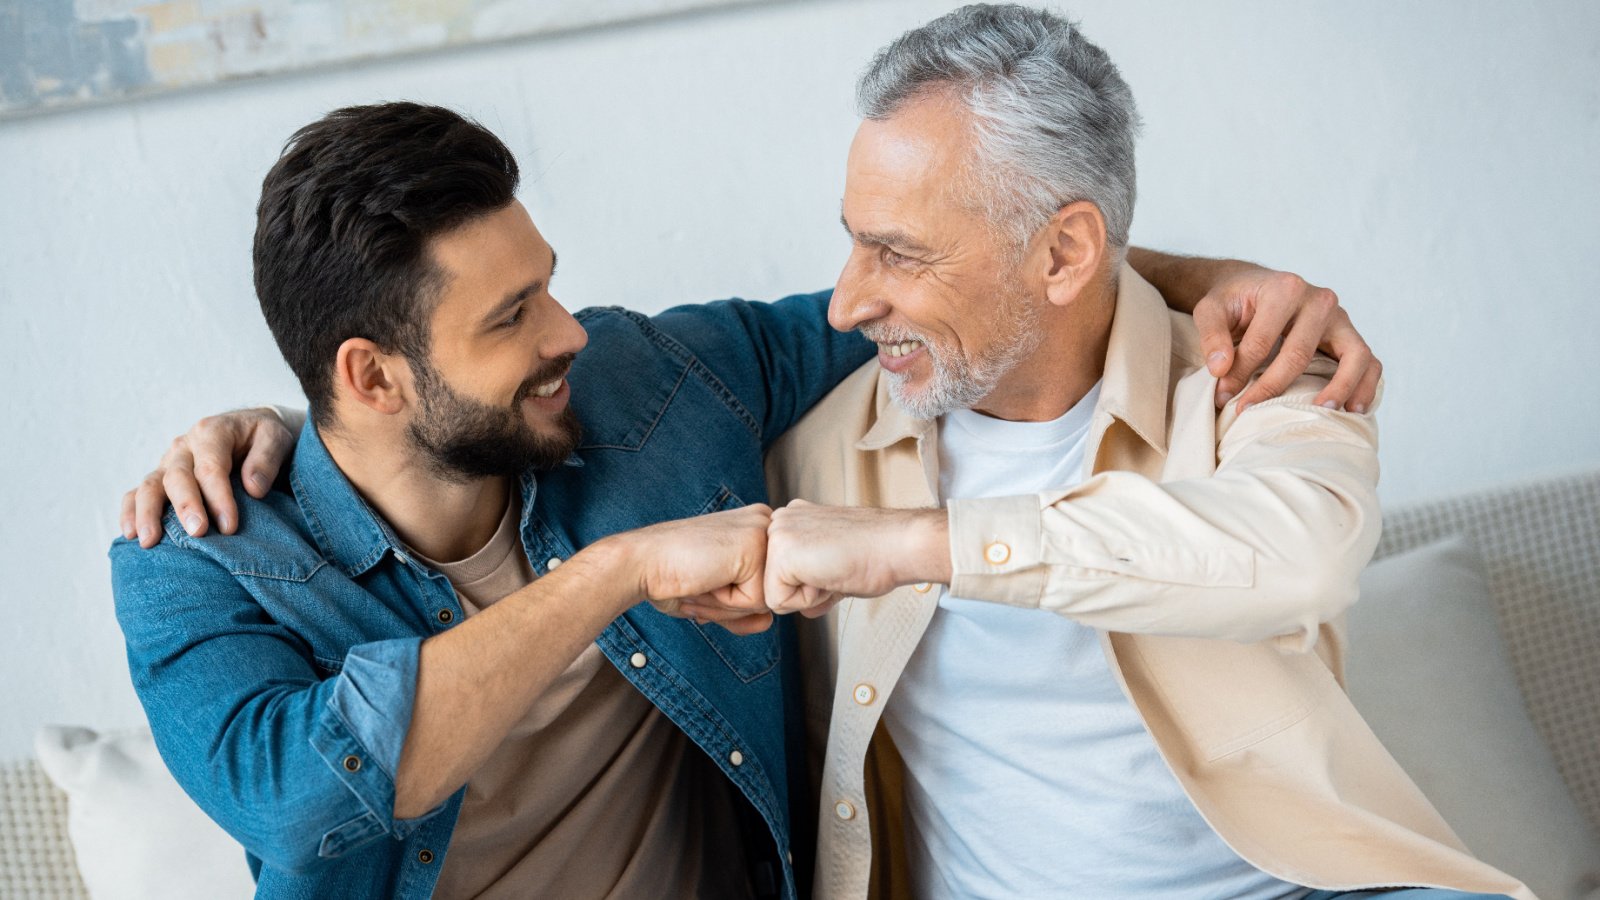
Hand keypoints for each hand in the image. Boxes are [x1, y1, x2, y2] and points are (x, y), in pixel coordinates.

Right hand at [120, 408, 294, 547]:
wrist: (250, 431)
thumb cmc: (263, 438)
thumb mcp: (276, 438)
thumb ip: (266, 459)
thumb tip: (253, 489)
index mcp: (212, 432)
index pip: (211, 467)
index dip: (219, 497)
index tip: (230, 526)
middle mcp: (185, 446)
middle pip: (178, 476)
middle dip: (186, 506)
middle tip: (197, 533)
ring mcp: (168, 462)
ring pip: (150, 485)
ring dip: (148, 513)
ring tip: (149, 541)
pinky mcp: (160, 477)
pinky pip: (136, 493)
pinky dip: (130, 512)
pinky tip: (130, 534)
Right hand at [622, 504, 774, 635]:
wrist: (641, 562)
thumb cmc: (670, 576)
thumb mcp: (714, 597)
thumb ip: (743, 612)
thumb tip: (768, 623)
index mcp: (755, 526)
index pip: (765, 584)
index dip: (731, 598)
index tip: (703, 580)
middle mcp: (764, 523)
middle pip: (769, 592)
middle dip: (731, 603)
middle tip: (700, 582)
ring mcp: (762, 532)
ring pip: (766, 600)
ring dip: (728, 604)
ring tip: (702, 579)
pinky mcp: (755, 546)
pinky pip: (757, 601)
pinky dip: (728, 602)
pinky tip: (706, 577)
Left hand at [763, 500, 948, 616]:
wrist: (897, 546)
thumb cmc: (877, 554)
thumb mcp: (834, 565)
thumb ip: (812, 581)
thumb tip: (805, 608)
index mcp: (792, 519)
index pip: (781, 572)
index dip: (811, 583)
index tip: (839, 564)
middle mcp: (780, 521)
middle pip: (774, 583)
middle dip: (806, 590)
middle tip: (837, 568)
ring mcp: (778, 535)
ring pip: (775, 594)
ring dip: (807, 595)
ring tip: (834, 571)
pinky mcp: (781, 555)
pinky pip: (779, 602)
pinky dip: (808, 601)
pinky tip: (830, 575)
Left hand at [1192, 265, 1380, 414]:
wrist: (1254, 286)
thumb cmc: (1234, 301)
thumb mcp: (1210, 309)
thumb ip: (1212, 335)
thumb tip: (1221, 369)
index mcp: (1285, 289)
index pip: (1262, 342)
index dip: (1240, 374)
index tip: (1222, 397)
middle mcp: (1319, 300)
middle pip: (1299, 354)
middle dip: (1272, 388)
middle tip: (1250, 414)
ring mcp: (1340, 318)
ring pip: (1353, 355)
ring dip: (1341, 388)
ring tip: (1323, 414)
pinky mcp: (1350, 335)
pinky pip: (1369, 362)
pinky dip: (1367, 385)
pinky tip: (1353, 409)